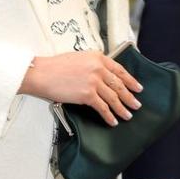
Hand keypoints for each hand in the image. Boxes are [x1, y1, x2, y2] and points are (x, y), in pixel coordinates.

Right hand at [20, 50, 141, 126]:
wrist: (42, 74)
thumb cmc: (55, 67)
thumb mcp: (79, 58)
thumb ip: (93, 65)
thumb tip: (102, 76)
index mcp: (97, 58)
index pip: (120, 70)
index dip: (130, 80)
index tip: (137, 87)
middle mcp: (98, 68)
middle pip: (119, 85)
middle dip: (130, 97)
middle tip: (136, 104)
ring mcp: (94, 82)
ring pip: (114, 98)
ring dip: (122, 108)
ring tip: (128, 115)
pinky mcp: (87, 94)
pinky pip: (102, 107)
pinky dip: (109, 115)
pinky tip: (113, 120)